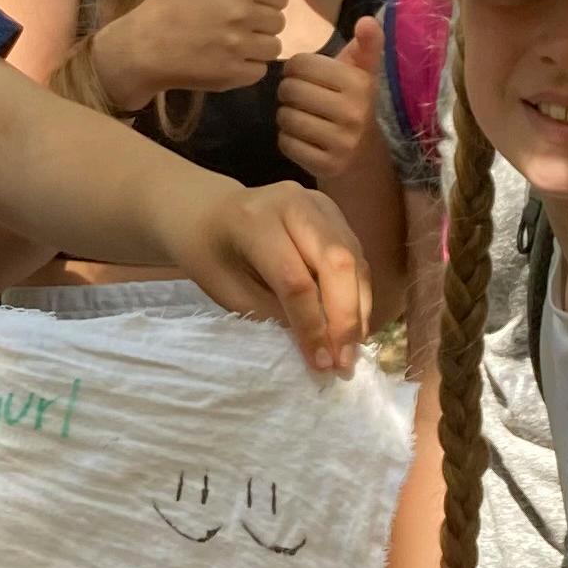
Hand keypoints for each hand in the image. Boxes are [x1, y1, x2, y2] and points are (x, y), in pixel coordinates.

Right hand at [90, 0, 286, 109]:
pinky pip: (259, 71)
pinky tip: (220, 62)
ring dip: (253, 49)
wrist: (141, 47)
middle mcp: (244, 14)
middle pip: (277, 23)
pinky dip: (243, 70)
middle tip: (227, 28)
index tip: (237, 7)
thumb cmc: (167, 3)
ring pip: (272, 49)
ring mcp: (240, 46)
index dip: (260, 3)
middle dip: (257, 26)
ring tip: (225, 46)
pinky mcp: (234, 75)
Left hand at [176, 179, 369, 374]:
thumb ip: (271, 313)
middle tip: (344, 360)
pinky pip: (356, 255)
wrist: (209, 212)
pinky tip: (352, 324)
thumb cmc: (211, 255)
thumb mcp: (228, 290)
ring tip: (351, 349)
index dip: (311, 325)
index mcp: (255, 222)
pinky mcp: (334, 213)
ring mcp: (319, 204)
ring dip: (358, 308)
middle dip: (346, 316)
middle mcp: (294, 203)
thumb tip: (319, 345)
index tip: (320, 364)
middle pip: (337, 261)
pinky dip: (358, 293)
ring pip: (354, 258)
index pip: (295, 280)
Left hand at [272, 14, 385, 192]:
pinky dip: (287, 139)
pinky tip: (300, 137)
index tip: (302, 75)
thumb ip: (365, 46)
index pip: (302, 64)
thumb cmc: (355, 105)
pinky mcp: (327, 165)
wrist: (365, 159)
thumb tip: (366, 20)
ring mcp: (341, 142)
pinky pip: (286, 143)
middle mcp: (353, 112)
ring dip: (286, 116)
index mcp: (359, 83)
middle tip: (298, 97)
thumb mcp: (363, 74)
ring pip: (285, 117)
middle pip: (290, 89)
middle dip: (288, 92)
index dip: (295, 68)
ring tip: (299, 116)